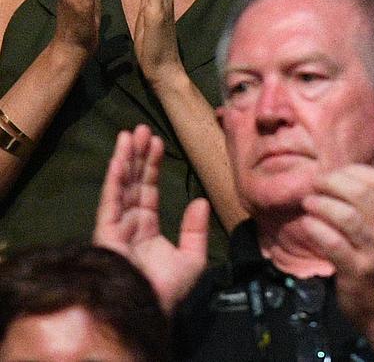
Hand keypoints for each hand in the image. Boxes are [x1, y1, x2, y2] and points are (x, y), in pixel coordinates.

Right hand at [94, 124, 208, 312]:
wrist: (148, 311)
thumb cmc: (166, 291)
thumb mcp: (191, 259)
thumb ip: (196, 230)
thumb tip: (201, 201)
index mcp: (146, 228)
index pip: (147, 189)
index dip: (151, 165)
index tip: (156, 140)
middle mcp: (129, 224)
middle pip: (132, 182)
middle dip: (136, 155)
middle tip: (140, 128)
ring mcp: (116, 228)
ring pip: (120, 186)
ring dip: (124, 159)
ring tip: (129, 134)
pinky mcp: (105, 234)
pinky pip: (110, 202)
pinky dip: (113, 180)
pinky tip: (117, 161)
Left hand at [301, 165, 373, 359]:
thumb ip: (371, 204)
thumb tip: (338, 177)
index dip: (350, 171)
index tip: (332, 174)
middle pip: (359, 192)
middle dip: (331, 183)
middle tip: (315, 186)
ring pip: (345, 216)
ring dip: (321, 205)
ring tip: (308, 203)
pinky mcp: (357, 270)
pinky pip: (333, 243)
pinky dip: (316, 230)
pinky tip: (307, 225)